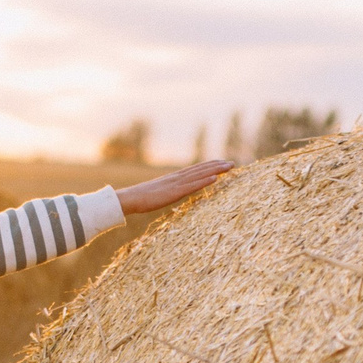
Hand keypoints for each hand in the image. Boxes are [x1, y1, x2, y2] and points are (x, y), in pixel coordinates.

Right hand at [117, 160, 234, 214]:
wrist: (130, 199)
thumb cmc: (141, 198)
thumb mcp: (159, 194)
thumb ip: (168, 192)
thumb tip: (174, 194)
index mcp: (174, 179)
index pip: (195, 170)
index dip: (209, 166)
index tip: (222, 163)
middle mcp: (177, 178)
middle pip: (200, 169)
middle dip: (217, 166)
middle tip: (232, 163)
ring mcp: (176, 184)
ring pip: (199, 175)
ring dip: (215, 170)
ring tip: (229, 167)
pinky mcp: (174, 192)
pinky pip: (192, 186)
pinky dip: (204, 181)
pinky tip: (215, 178)